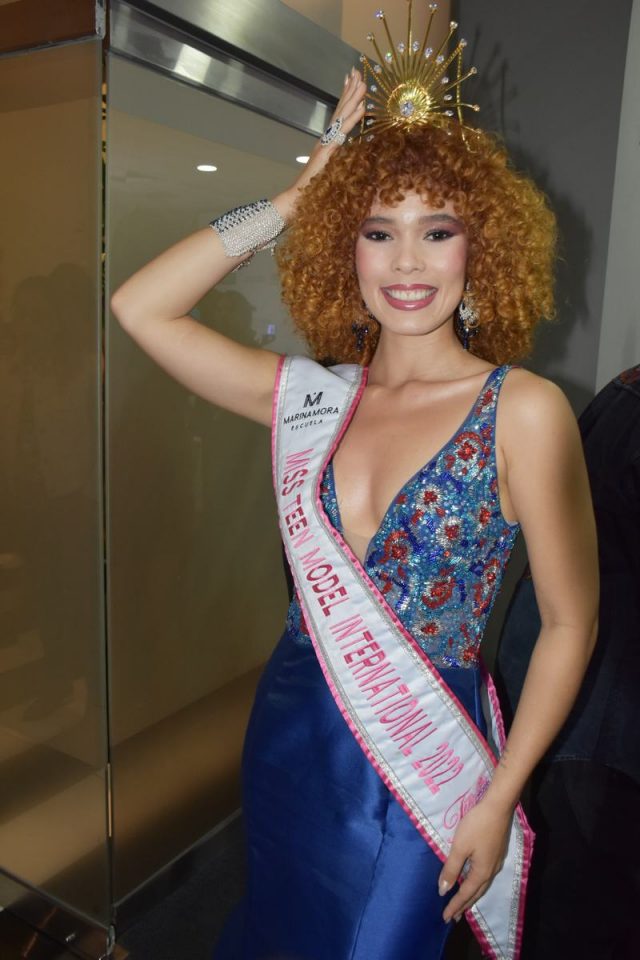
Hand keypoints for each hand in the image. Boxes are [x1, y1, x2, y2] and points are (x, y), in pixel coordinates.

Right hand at [276, 70, 365, 218]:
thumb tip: (345, 156)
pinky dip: (353, 119)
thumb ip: (335, 161)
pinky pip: (343, 132)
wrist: (298, 198)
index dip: (345, 96)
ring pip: (342, 116)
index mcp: (326, 141)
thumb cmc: (312, 189)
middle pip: (340, 109)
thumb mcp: (328, 171)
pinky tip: (362, 107)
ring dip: (353, 98)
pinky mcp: (328, 151)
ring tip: (363, 82)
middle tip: (358, 71)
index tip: (352, 80)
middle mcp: (326, 138)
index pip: (338, 114)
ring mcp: (326, 143)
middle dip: (350, 90)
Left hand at [438, 797, 511, 923]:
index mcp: (482, 872)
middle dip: (464, 905)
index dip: (455, 906)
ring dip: (471, 895)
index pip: (465, 894)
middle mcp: (491, 871)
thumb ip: (451, 868)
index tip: (445, 918)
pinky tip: (472, 880)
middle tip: (454, 916)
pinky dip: (476, 884)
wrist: (498, 807)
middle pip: (476, 893)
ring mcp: (496, 862)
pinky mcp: (496, 853)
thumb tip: (443, 891)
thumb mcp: (460, 847)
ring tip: (462, 903)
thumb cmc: (476, 826)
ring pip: (481, 885)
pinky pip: (484, 876)